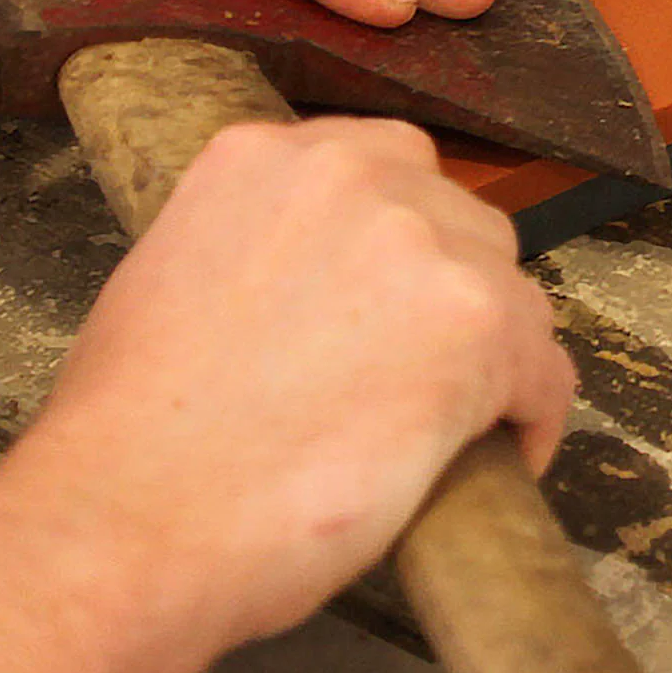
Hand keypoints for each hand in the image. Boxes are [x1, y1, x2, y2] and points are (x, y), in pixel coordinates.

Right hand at [21, 117, 573, 654]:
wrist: (129, 517)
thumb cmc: (134, 426)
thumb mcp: (177, 273)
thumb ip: (262, 243)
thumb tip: (325, 283)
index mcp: (267, 155)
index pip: (386, 168)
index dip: (404, 239)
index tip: (403, 290)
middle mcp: (349, 174)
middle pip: (455, 221)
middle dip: (450, 289)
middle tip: (426, 362)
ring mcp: (416, 242)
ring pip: (507, 289)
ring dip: (494, 350)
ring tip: (460, 415)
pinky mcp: (472, 324)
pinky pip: (542, 368)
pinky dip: (531, 413)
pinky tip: (503, 450)